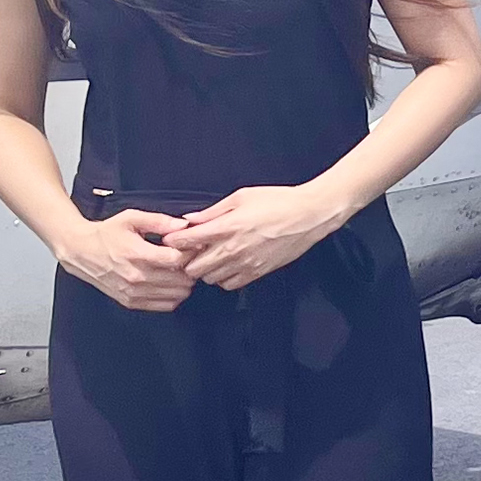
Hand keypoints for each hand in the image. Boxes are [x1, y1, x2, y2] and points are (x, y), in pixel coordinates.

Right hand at [53, 208, 192, 311]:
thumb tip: (183, 225)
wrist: (81, 252)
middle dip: (189, 267)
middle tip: (187, 258)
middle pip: (180, 279)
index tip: (189, 246)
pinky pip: (165, 306)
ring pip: (176, 295)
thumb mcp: (131, 218)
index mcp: (137, 254)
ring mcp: (134, 292)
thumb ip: (159, 221)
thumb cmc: (105, 234)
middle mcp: (136, 277)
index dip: (189, 251)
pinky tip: (169, 283)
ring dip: (183, 283)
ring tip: (178, 270)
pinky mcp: (131, 302)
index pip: (177, 259)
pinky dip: (173, 296)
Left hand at [163, 183, 352, 290]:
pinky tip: (226, 265)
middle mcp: (233, 249)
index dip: (175, 242)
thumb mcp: (241, 196)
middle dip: (187, 260)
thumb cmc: (278, 201)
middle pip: (194, 268)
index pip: (188, 241)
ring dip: (205, 269)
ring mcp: (246, 264)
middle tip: (190, 251)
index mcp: (227, 226)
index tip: (172, 240)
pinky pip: (229, 284)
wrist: (308, 216)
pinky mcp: (257, 273)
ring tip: (209, 257)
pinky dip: (222, 277)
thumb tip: (191, 219)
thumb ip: (213, 211)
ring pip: (209, 278)